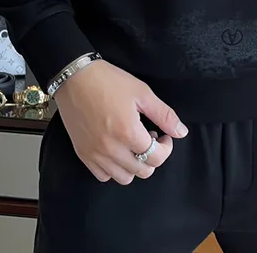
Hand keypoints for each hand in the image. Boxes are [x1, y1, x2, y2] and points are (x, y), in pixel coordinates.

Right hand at [53, 59, 187, 184]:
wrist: (75, 78)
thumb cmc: (109, 81)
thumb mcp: (142, 92)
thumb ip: (164, 114)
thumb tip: (181, 132)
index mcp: (128, 133)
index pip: (157, 157)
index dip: (166, 147)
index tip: (163, 134)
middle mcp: (112, 149)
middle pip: (143, 171)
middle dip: (152, 156)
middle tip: (148, 136)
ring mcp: (95, 154)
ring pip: (124, 178)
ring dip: (134, 165)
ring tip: (132, 143)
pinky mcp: (83, 154)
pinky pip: (103, 176)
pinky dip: (113, 168)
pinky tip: (116, 149)